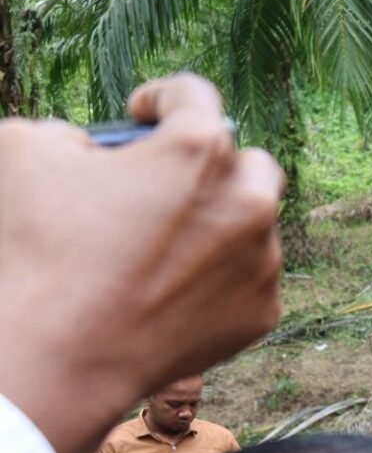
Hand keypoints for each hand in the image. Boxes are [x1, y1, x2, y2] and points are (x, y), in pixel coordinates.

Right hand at [0, 73, 284, 452]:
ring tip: (168, 246)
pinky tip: (174, 291)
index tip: (143, 116)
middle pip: (250, 163)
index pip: (194, 95)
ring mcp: (263, 262)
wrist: (62, 357)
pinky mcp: (262, 312)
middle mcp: (250, 202)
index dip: (160, 99)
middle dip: (215, 166)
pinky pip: (248, 281)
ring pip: (255, 227)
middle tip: (173, 183)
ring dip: (220, 226)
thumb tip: (90, 149)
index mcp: (201, 151)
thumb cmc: (42, 250)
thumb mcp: (27, 152)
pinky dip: (220, 279)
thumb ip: (70, 132)